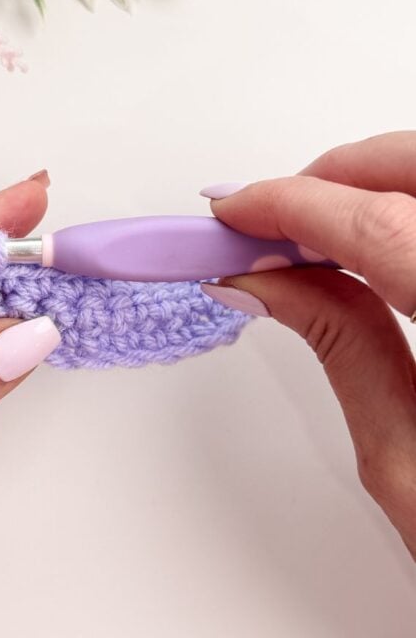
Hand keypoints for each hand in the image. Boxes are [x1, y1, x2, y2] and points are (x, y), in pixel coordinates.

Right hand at [200, 131, 415, 553]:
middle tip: (274, 216)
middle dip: (344, 174)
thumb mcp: (407, 463)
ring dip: (386, 187)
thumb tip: (267, 282)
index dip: (295, 206)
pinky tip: (387, 247)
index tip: (238, 211)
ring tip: (325, 231)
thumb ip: (341, 347)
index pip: (383, 228)